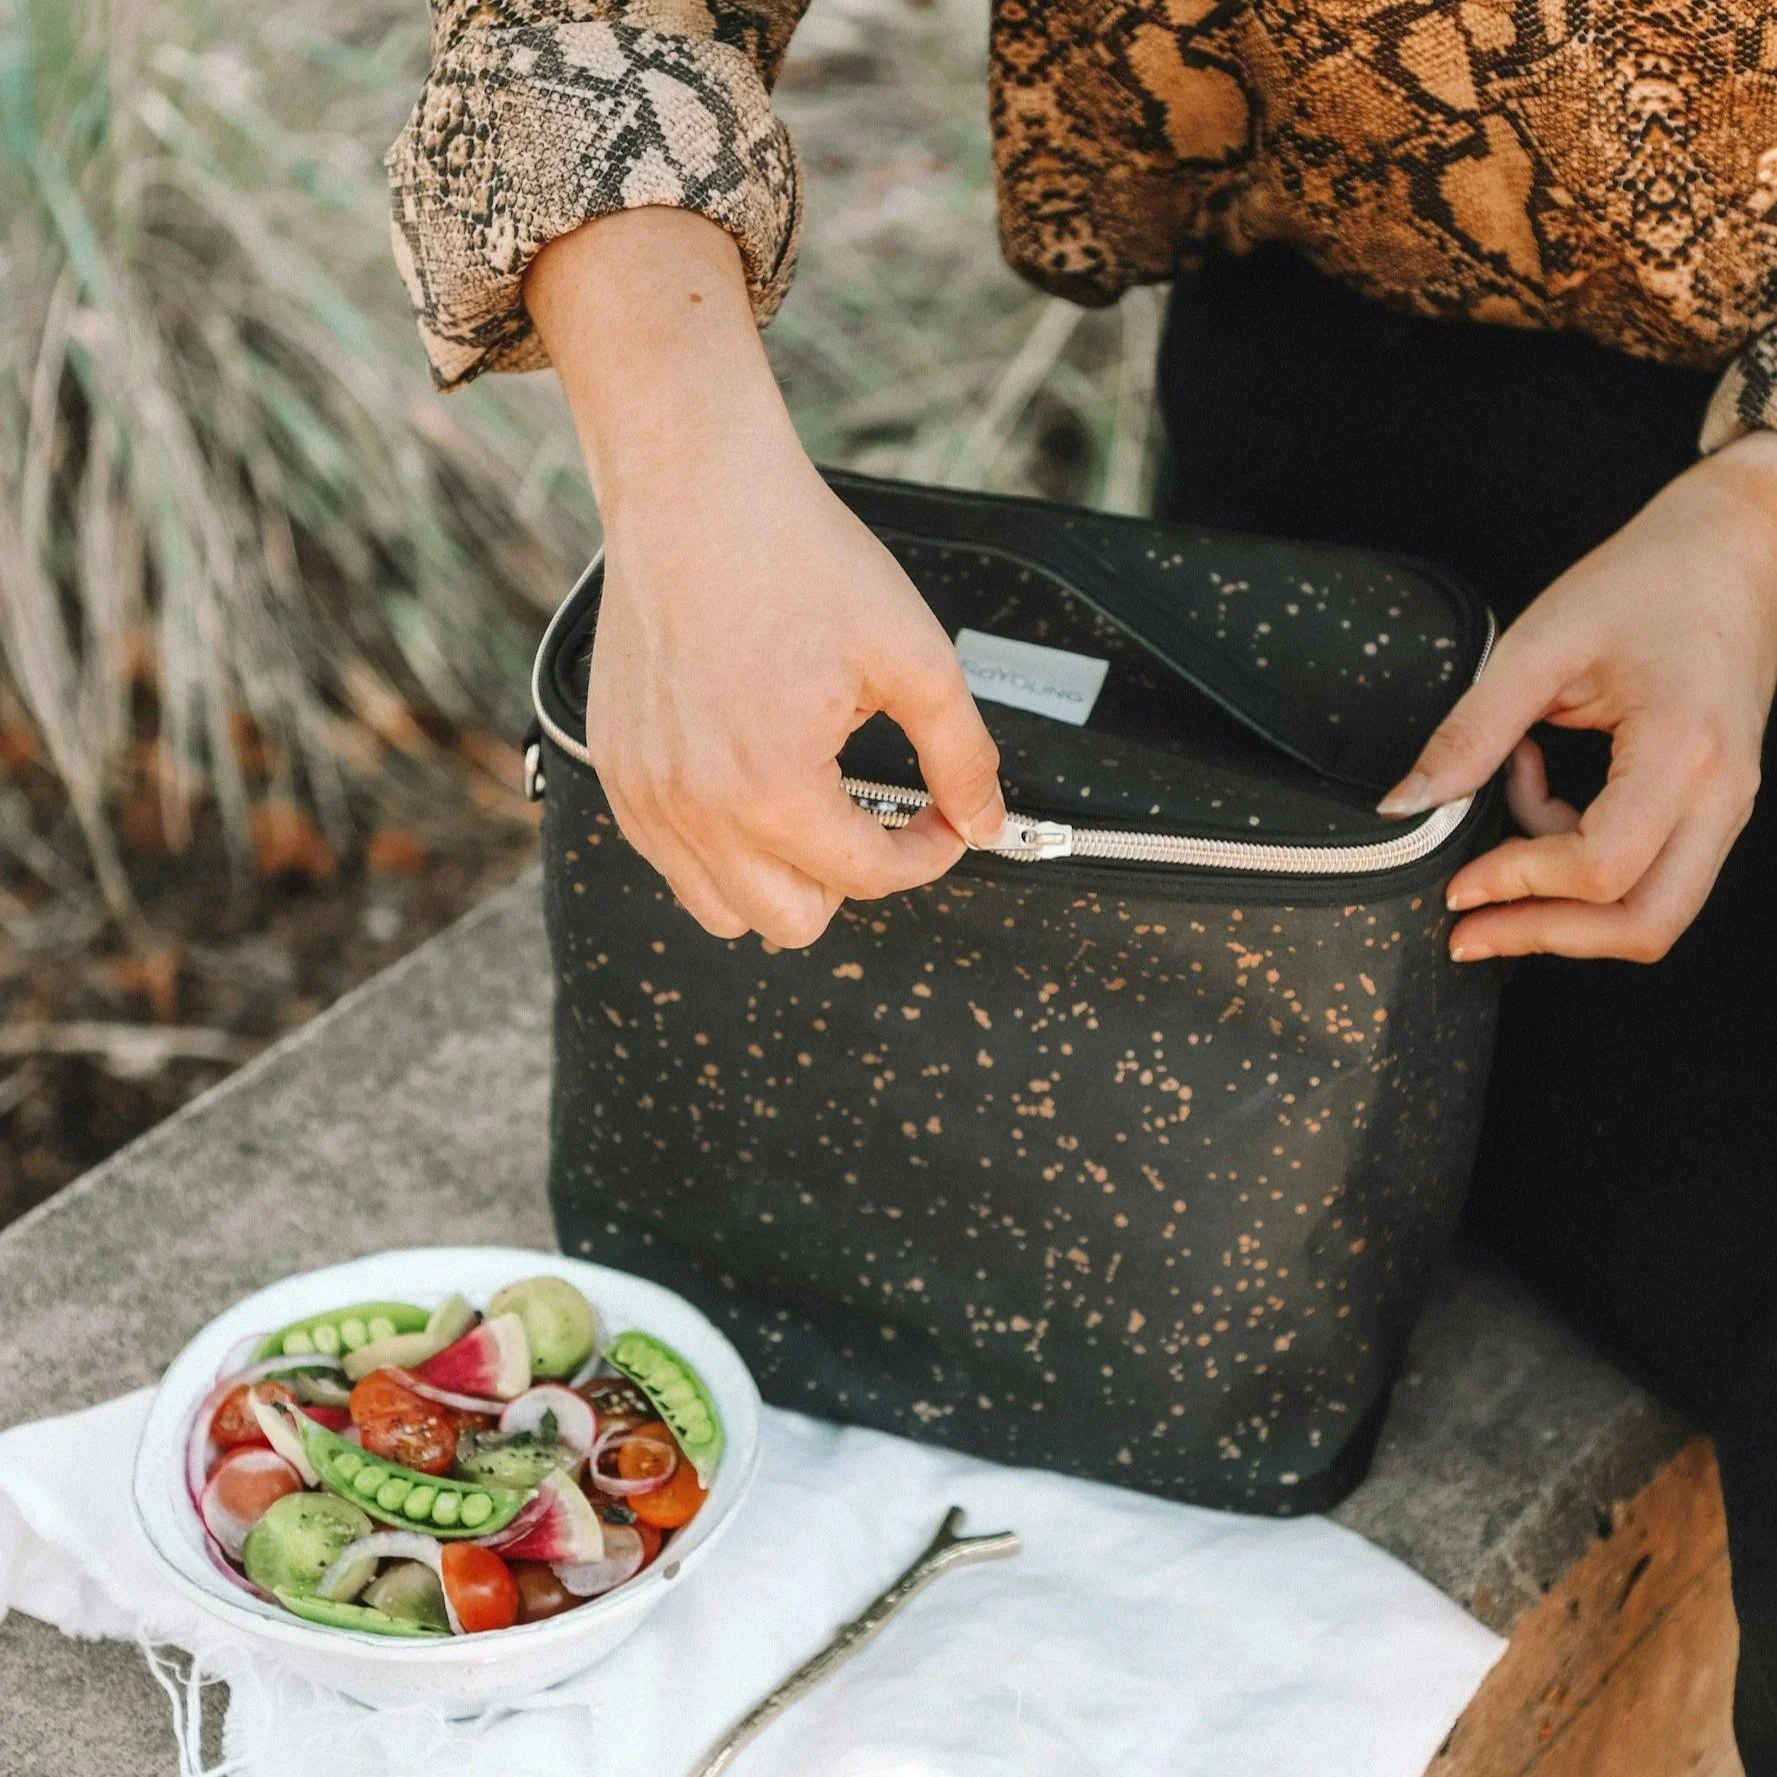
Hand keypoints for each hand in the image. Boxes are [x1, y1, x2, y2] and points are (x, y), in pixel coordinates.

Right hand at [525, 209, 1004, 948]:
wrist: (695, 492)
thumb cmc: (792, 556)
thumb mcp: (913, 657)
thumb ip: (962, 756)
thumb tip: (987, 821)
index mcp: (773, 789)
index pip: (868, 878)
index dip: (926, 855)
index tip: (941, 822)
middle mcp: (697, 809)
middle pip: (792, 923)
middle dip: (851, 879)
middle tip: (876, 819)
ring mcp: (647, 797)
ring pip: (724, 910)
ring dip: (780, 879)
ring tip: (812, 810)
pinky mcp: (618, 774)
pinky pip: (671, 862)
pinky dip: (720, 850)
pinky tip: (753, 789)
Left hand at [1378, 432, 1776, 962]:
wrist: (1736, 546)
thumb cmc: (1649, 579)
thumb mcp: (1538, 646)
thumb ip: (1469, 733)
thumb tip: (1405, 804)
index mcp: (1682, 750)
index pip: (1602, 868)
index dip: (1518, 886)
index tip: (1455, 884)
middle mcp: (1721, 794)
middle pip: (1646, 922)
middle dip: (1548, 935)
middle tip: (1469, 931)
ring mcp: (1726, 805)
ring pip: (1653, 909)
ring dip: (1564, 903)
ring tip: (1499, 838)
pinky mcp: (1711, 803)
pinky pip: (1651, 870)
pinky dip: (1582, 861)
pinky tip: (1535, 795)